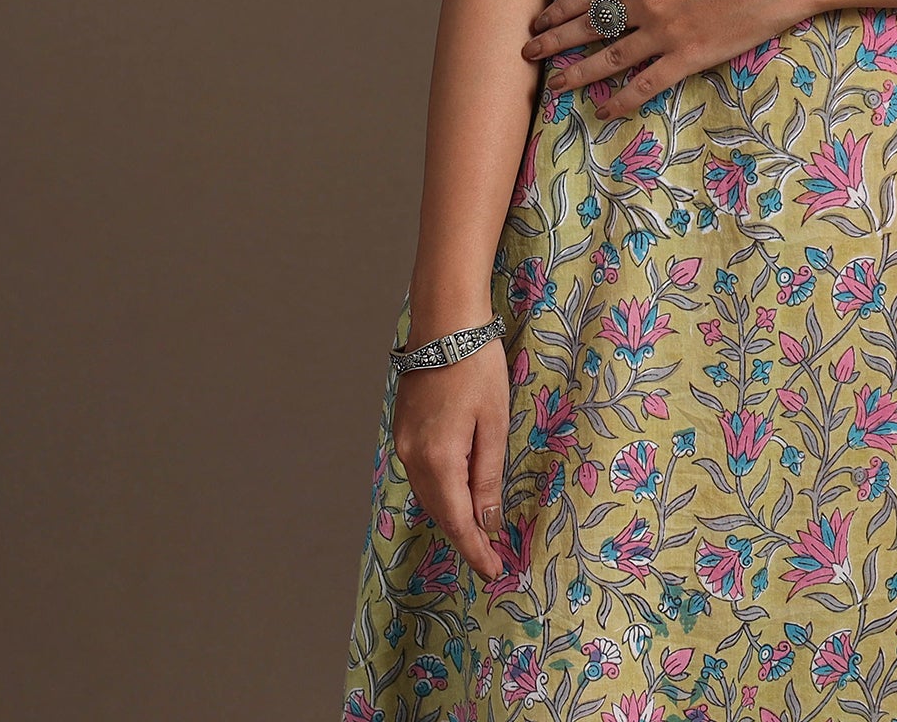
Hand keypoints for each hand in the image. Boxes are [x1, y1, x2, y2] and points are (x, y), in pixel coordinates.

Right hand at [390, 338, 512, 586]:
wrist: (444, 323)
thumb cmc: (477, 367)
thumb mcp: (494, 422)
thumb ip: (488, 475)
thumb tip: (486, 521)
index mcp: (438, 459)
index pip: (458, 521)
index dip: (475, 551)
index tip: (493, 573)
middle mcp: (412, 457)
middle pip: (440, 511)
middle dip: (465, 536)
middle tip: (491, 557)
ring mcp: (403, 444)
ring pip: (429, 494)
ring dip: (453, 514)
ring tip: (479, 530)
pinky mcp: (402, 430)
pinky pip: (422, 473)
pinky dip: (442, 489)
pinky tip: (459, 491)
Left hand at [522, 0, 822, 116]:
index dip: (562, 8)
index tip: (541, 18)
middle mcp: (646, 0)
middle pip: (590, 24)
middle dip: (556, 39)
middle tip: (528, 52)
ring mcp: (664, 31)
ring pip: (609, 57)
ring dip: (578, 71)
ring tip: (554, 83)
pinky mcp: (687, 57)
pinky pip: (646, 83)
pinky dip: (622, 99)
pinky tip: (604, 110)